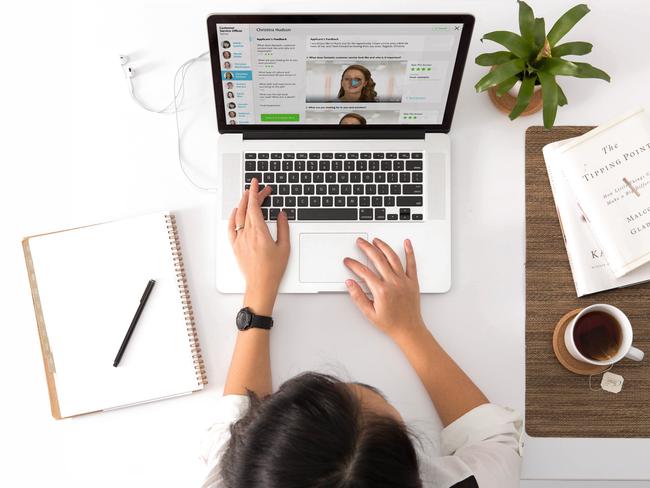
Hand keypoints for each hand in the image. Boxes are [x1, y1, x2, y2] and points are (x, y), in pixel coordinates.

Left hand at [229, 178, 289, 315]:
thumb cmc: (273, 269)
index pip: (254, 206)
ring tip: (247, 196)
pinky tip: (236, 212)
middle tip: (259, 189)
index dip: (255, 193)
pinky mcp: (235, 246)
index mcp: (259, 232)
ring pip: (238, 216)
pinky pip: (231, 228)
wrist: (260, 284)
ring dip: (242, 203)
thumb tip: (281, 214)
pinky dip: (233, 217)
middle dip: (252, 196)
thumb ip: (283, 228)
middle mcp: (247, 234)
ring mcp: (239, 240)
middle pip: (247, 209)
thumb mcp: (284, 247)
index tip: (256, 184)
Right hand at [344, 238, 424, 340]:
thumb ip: (358, 296)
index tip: (348, 261)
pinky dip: (409, 252)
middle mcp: (393, 283)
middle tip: (360, 242)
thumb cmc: (391, 323)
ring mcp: (404, 281)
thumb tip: (350, 283)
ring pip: (393, 258)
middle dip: (367, 248)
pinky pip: (411, 264)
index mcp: (381, 291)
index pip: (364, 272)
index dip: (354, 264)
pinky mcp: (413, 281)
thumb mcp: (369, 313)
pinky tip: (407, 243)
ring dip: (383, 246)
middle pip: (378, 259)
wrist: (409, 329)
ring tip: (376, 240)